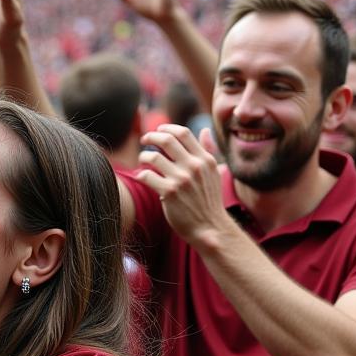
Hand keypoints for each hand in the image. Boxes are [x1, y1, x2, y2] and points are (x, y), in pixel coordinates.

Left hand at [137, 124, 231, 245]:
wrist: (210, 227)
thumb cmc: (209, 201)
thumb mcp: (214, 173)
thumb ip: (208, 151)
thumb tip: (204, 130)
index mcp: (205, 159)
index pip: (183, 133)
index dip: (167, 128)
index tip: (159, 130)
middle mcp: (194, 166)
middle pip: (167, 140)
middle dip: (152, 136)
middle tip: (144, 139)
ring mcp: (181, 179)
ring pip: (153, 157)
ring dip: (144, 156)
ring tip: (142, 160)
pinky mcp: (169, 193)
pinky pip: (147, 175)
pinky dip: (141, 174)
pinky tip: (141, 177)